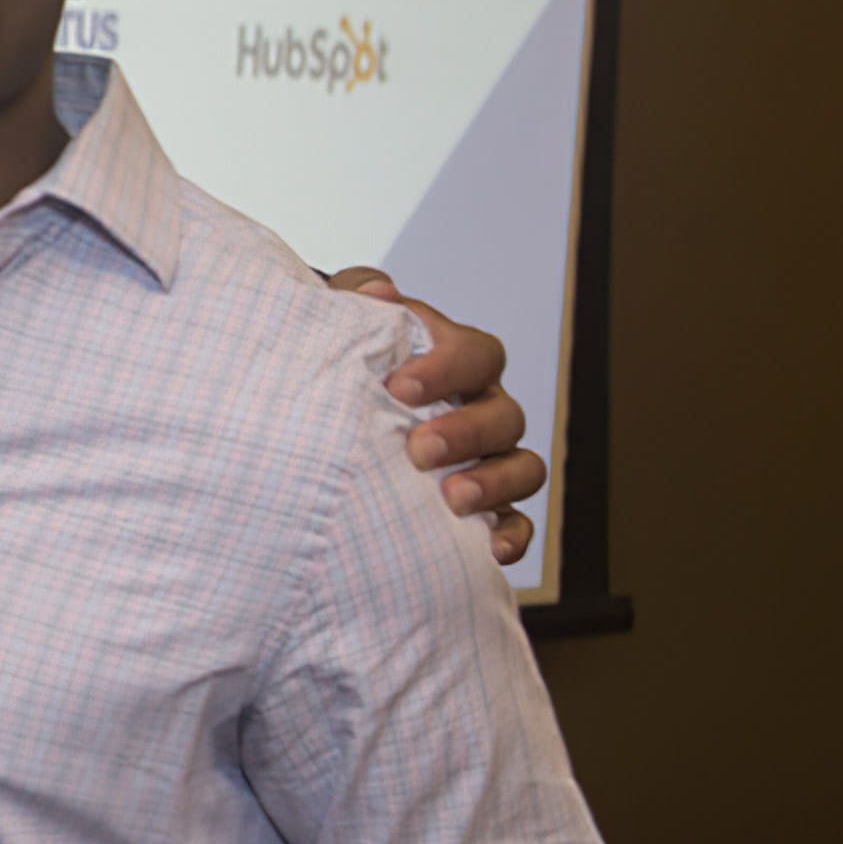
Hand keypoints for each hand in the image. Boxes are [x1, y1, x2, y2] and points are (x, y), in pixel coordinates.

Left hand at [332, 267, 546, 566]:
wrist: (319, 417)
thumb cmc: (340, 367)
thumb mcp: (337, 324)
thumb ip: (353, 298)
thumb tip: (378, 293)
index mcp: (453, 364)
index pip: (477, 354)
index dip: (448, 367)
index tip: (399, 387)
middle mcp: (479, 410)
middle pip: (504, 415)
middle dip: (467, 432)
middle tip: (419, 449)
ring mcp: (487, 460)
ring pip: (523, 467)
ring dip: (495, 483)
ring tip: (454, 498)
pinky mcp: (483, 510)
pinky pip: (518, 524)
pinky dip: (511, 536)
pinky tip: (487, 550)